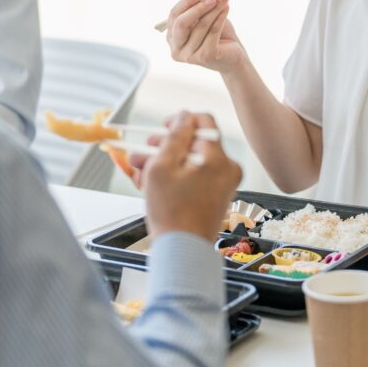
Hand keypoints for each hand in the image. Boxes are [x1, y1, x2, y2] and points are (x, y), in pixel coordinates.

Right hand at [133, 112, 242, 241]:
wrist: (183, 252)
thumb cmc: (172, 213)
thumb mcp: (163, 166)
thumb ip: (174, 136)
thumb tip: (184, 116)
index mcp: (218, 158)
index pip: (203, 121)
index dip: (180, 120)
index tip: (162, 128)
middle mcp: (227, 169)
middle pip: (195, 143)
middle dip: (165, 146)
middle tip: (143, 151)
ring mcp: (224, 184)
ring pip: (191, 161)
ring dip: (166, 163)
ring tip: (140, 171)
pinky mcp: (217, 197)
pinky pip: (195, 177)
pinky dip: (176, 177)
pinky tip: (152, 184)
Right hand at [166, 0, 244, 73]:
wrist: (233, 56)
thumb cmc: (217, 36)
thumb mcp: (203, 18)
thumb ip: (192, 6)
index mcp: (172, 38)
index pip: (174, 16)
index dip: (186, 1)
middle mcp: (177, 49)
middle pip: (181, 23)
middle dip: (198, 6)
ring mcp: (190, 55)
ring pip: (200, 26)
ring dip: (214, 9)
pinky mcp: (205, 57)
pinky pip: (212, 32)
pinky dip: (220, 18)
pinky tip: (226, 8)